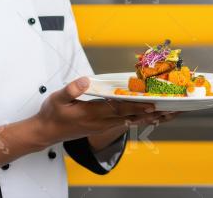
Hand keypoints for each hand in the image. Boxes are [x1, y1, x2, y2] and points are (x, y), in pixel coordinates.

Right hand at [32, 77, 164, 146]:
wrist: (46, 132)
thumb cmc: (52, 115)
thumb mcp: (57, 99)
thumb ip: (71, 90)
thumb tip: (84, 81)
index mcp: (91, 114)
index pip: (118, 109)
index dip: (135, 106)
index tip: (150, 104)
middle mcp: (100, 122)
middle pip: (128, 116)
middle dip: (147, 112)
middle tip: (165, 108)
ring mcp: (101, 126)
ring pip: (127, 121)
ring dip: (144, 117)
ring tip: (162, 112)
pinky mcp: (100, 127)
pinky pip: (122, 123)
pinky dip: (135, 119)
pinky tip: (144, 117)